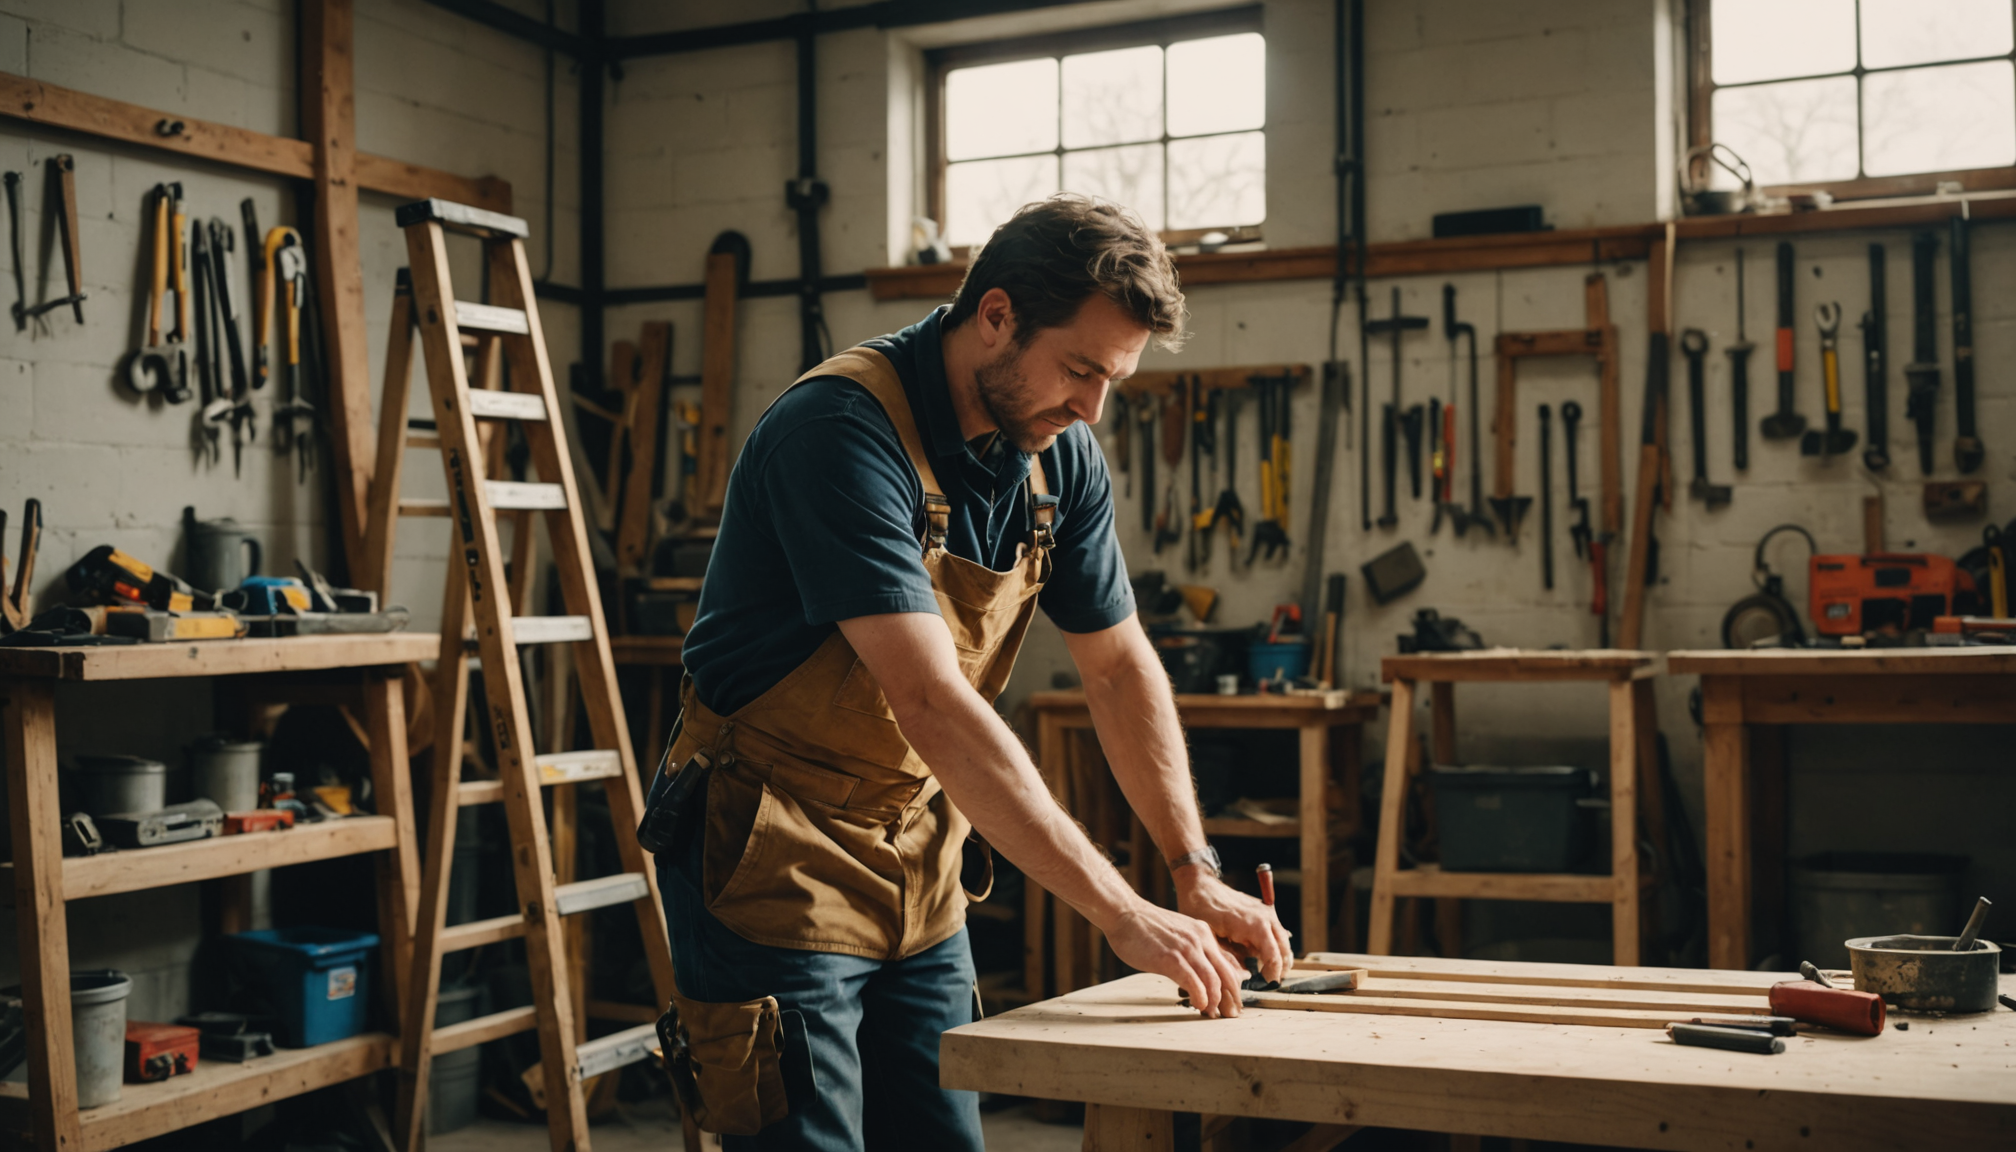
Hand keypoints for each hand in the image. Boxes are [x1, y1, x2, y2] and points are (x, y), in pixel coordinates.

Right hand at [1101, 897, 1250, 1018]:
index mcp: (1203, 933)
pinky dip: (1200, 997)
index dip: (1233, 984)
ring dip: (1215, 1001)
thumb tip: (1197, 972)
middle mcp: (1200, 939)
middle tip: (1230, 1013)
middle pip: (1226, 973)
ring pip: (1213, 980)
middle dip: (1231, 997)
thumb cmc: (1145, 926)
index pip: (1228, 962)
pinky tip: (1198, 1005)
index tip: (1232, 1000)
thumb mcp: (1178, 934)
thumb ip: (1191, 949)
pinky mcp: (1171, 959)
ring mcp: (1187, 949)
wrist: (1125, 913)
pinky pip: (1194, 983)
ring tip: (1212, 1012)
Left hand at [1174, 868, 1293, 983]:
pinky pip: (1274, 929)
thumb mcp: (1211, 939)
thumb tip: (1243, 975)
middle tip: (1271, 980)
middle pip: (1284, 947)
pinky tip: (1263, 954)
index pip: (1275, 956)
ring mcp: (1265, 911)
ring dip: (1279, 954)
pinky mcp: (1261, 909)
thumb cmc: (1201, 910)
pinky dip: (1274, 942)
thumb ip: (1231, 958)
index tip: (1267, 982)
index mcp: (1254, 925)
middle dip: (1281, 965)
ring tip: (1269, 970)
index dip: (1273, 972)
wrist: (1199, 884)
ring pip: (1283, 938)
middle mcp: (1265, 917)